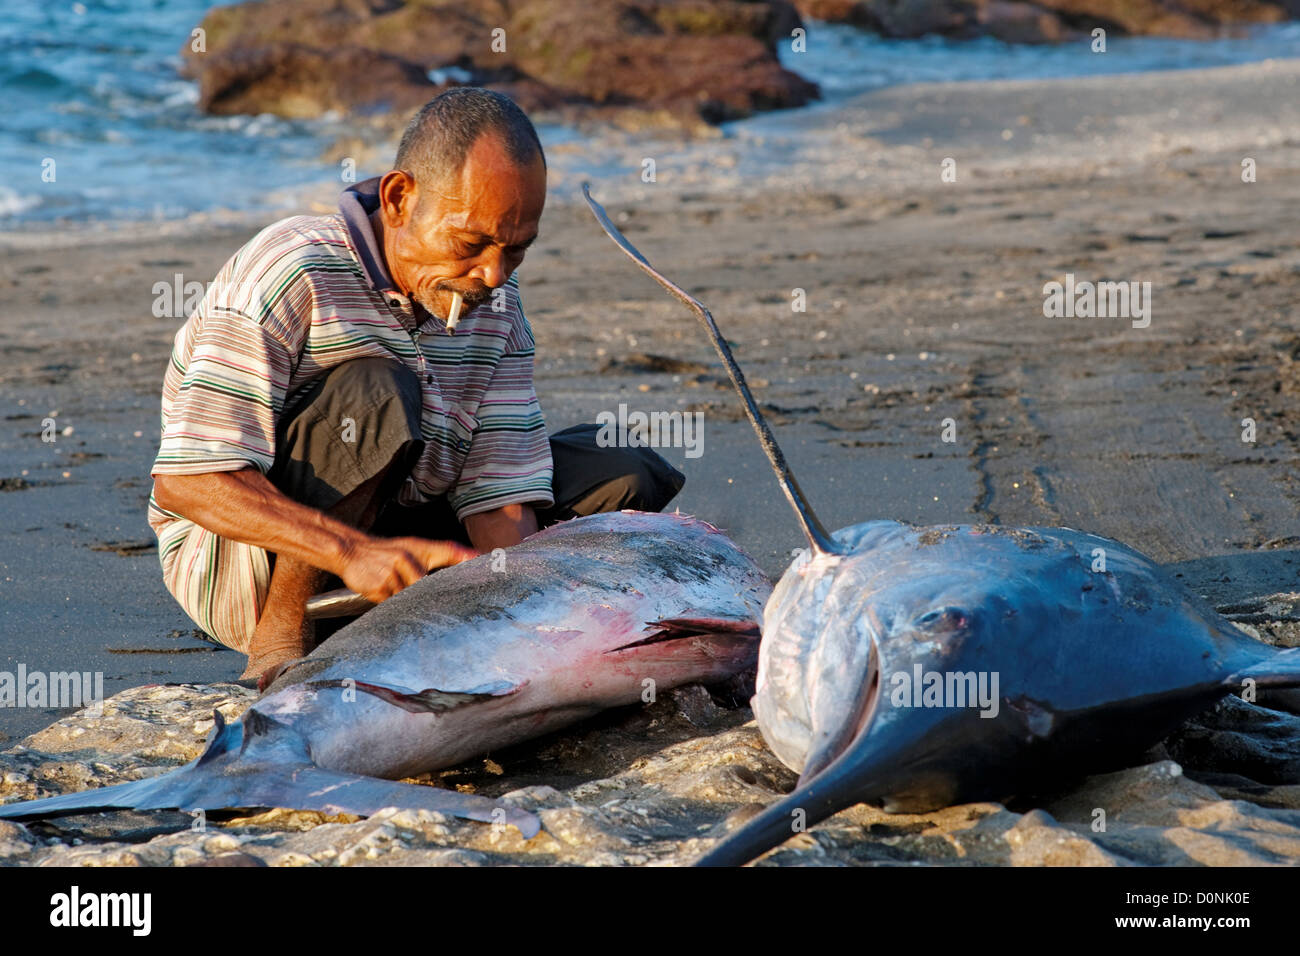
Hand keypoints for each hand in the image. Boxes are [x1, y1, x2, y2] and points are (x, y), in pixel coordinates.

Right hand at [338, 535, 477, 604]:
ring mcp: (394, 572)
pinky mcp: (380, 587)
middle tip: (440, 607)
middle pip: (428, 586)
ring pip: (410, 598)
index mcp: (421, 548)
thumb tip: (475, 559)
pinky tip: (382, 591)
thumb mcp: (415, 548)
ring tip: (394, 588)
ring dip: (407, 602)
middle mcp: (409, 558)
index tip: (485, 563)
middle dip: (430, 597)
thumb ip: (444, 555)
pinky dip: (390, 603)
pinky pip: (393, 604)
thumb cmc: (389, 553)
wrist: (352, 551)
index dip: (468, 558)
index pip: (449, 551)